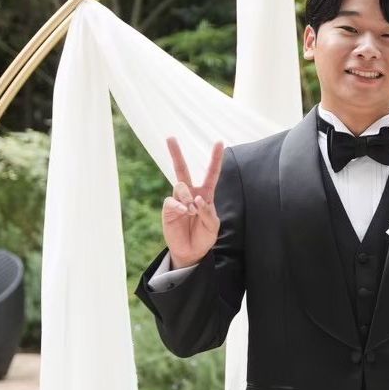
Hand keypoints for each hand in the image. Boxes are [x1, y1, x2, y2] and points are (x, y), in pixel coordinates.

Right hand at [162, 137, 223, 268]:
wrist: (192, 252)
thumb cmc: (204, 237)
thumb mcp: (213, 226)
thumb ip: (208, 212)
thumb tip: (196, 199)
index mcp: (205, 194)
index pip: (211, 173)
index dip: (216, 158)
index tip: (220, 142)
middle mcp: (190, 193)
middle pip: (182, 169)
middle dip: (175, 153)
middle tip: (170, 137)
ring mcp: (178, 200)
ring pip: (180, 186)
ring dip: (188, 197)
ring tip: (191, 211)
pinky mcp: (169, 209)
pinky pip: (172, 201)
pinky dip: (180, 206)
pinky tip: (185, 212)